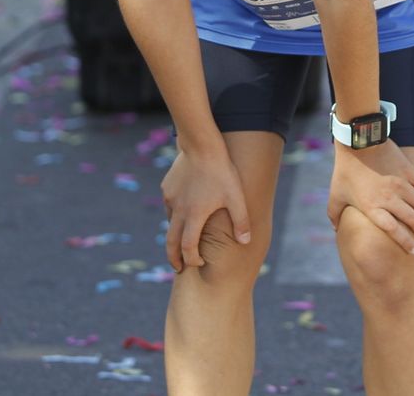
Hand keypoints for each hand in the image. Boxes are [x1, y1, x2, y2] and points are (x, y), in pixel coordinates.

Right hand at [160, 147, 251, 271]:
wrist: (201, 145)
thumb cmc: (222, 172)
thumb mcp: (236, 197)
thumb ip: (241, 221)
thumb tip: (246, 242)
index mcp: (194, 216)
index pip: (188, 247)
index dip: (191, 259)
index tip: (197, 263)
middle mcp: (178, 210)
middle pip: (171, 241)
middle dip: (173, 257)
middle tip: (177, 268)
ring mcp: (170, 199)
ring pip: (170, 222)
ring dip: (176, 234)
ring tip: (183, 239)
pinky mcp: (167, 188)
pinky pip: (170, 206)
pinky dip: (175, 214)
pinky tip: (185, 210)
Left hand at [326, 140, 413, 253]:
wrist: (358, 140)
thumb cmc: (345, 169)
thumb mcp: (336, 193)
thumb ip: (334, 214)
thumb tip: (335, 229)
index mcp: (372, 206)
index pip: (394, 231)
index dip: (406, 242)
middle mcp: (388, 198)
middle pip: (412, 220)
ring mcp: (400, 183)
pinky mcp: (407, 170)